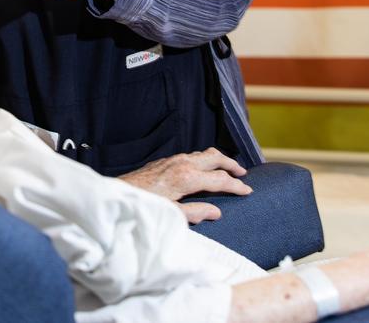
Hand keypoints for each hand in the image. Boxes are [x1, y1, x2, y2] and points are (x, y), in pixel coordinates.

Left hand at [120, 148, 251, 223]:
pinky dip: (205, 160)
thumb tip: (217, 212)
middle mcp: (183, 164)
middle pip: (215, 157)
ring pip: (203, 153)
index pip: (220, 180)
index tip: (248, 191)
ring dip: (218, 159)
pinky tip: (205, 168)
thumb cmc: (145, 206)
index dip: (237, 186)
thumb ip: (195, 213)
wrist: (120, 192)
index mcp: (187, 178)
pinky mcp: (166, 160)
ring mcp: (174, 159)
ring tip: (228, 168)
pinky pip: (192, 155)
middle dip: (231, 164)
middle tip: (243, 172)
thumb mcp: (172, 215)